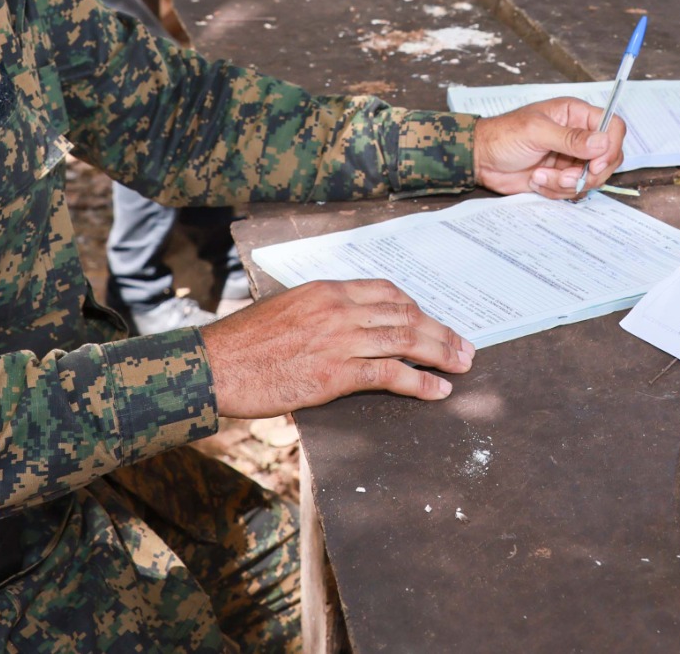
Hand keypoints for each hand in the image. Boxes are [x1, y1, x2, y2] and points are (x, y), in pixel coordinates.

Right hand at [201, 279, 472, 416]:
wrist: (215, 364)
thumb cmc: (242, 342)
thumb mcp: (284, 309)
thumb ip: (318, 312)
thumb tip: (341, 326)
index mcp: (326, 289)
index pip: (386, 291)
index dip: (416, 307)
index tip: (432, 320)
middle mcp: (339, 308)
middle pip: (404, 313)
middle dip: (439, 330)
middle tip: (464, 345)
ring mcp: (340, 339)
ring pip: (405, 340)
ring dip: (440, 353)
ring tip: (462, 365)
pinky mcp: (336, 373)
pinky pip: (390, 375)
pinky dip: (420, 382)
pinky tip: (437, 391)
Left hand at [473, 97, 625, 198]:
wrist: (482, 160)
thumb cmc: (503, 135)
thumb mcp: (536, 132)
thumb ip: (570, 138)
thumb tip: (602, 142)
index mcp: (575, 114)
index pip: (612, 126)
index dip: (611, 146)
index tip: (596, 164)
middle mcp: (579, 136)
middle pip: (609, 157)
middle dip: (588, 173)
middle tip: (564, 177)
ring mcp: (572, 158)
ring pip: (592, 178)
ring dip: (566, 184)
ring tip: (540, 176)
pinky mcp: (562, 177)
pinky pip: (574, 191)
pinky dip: (556, 191)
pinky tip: (536, 180)